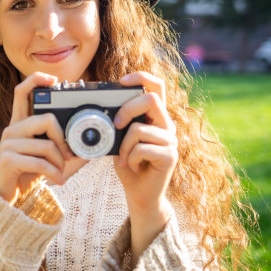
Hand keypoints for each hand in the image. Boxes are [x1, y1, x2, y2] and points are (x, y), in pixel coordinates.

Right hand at [0, 72, 74, 203]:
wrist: (1, 194)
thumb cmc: (24, 172)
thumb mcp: (42, 157)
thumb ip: (58, 148)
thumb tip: (85, 147)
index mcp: (20, 124)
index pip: (21, 92)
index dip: (36, 80)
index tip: (54, 80)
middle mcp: (12, 129)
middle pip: (45, 119)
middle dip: (62, 138)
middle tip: (69, 154)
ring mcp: (8, 144)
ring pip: (46, 145)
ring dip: (60, 163)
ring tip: (61, 172)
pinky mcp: (8, 160)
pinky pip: (40, 163)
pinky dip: (54, 173)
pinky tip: (59, 180)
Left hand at [114, 71, 177, 261]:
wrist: (140, 193)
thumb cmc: (129, 164)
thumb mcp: (119, 139)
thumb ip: (118, 123)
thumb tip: (99, 111)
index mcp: (155, 116)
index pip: (157, 86)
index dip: (141, 77)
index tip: (122, 81)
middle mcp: (167, 125)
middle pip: (151, 100)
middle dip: (127, 110)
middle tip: (115, 125)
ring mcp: (170, 140)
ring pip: (140, 129)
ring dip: (124, 145)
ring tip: (125, 157)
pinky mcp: (170, 156)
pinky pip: (143, 148)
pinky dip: (131, 157)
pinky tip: (133, 166)